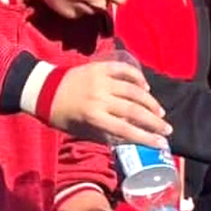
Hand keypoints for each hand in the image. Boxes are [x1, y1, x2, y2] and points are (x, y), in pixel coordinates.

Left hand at [49, 62, 171, 147]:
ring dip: (150, 102)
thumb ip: (105, 133)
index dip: (146, 137)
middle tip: (166, 128)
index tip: (162, 143)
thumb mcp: (82, 130)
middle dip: (154, 121)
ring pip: (134, 90)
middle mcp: (100, 98)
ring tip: (159, 111)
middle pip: (134, 111)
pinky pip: (125, 71)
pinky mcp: (101, 67)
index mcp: (93, 116)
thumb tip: (130, 137)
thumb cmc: (62, 115)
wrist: (43, 89)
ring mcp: (102, 80)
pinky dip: (138, 78)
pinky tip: (145, 88)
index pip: (126, 129)